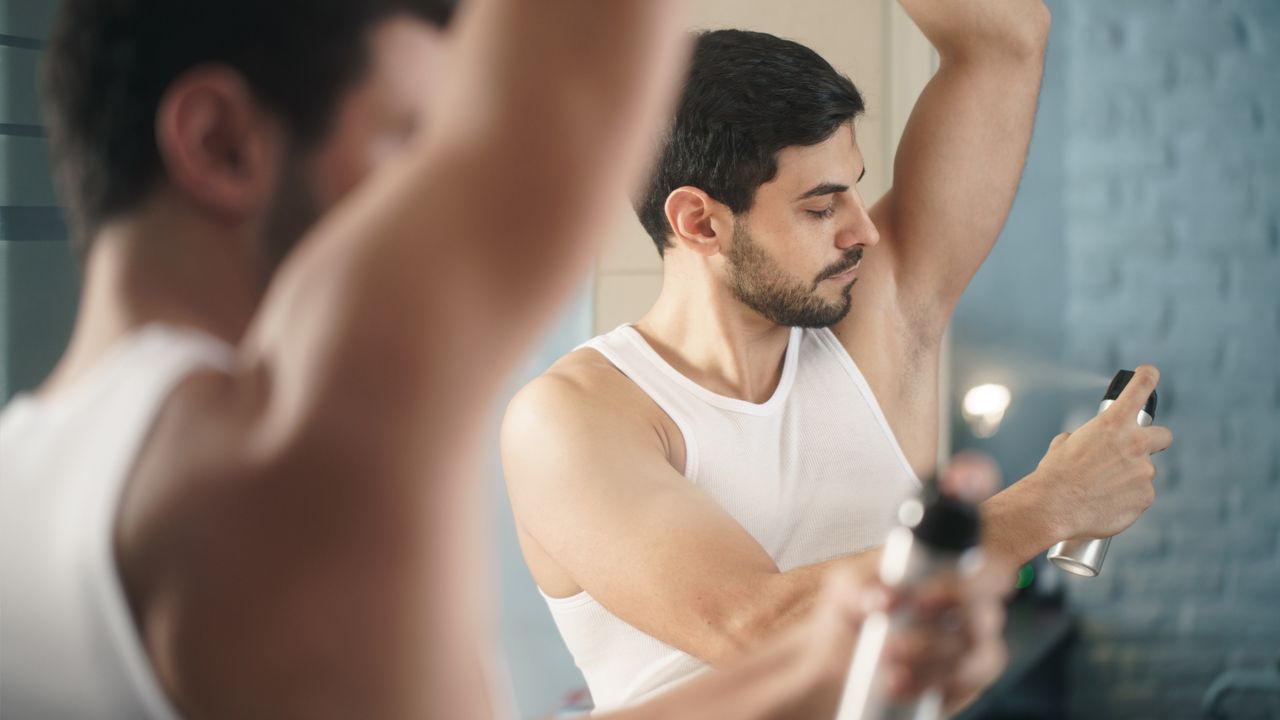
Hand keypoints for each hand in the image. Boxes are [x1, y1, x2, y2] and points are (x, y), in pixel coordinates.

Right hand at [1030, 364, 1172, 540]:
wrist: (1053, 508)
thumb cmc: (1054, 476)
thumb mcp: (1063, 444)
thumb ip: (1086, 438)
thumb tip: (1086, 444)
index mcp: (1112, 424)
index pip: (1140, 388)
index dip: (1147, 377)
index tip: (1149, 373)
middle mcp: (1134, 444)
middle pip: (1163, 436)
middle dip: (1152, 442)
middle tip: (1133, 453)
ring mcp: (1144, 472)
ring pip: (1144, 471)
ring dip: (1130, 477)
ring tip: (1102, 489)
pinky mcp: (1146, 497)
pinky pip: (1141, 495)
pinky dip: (1127, 499)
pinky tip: (1106, 503)